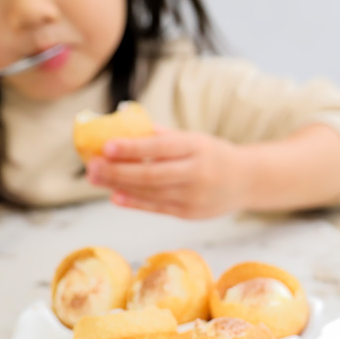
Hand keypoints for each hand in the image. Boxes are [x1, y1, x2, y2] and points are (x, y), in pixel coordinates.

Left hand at [88, 128, 249, 218]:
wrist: (247, 180)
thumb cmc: (212, 154)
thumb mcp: (193, 138)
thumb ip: (161, 135)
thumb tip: (123, 125)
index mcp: (197, 147)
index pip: (160, 147)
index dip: (132, 148)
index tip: (106, 146)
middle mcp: (196, 172)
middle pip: (150, 174)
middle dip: (117, 171)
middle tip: (92, 166)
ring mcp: (194, 195)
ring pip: (150, 192)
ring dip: (119, 185)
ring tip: (96, 178)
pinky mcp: (190, 213)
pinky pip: (156, 207)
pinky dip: (134, 202)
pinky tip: (115, 195)